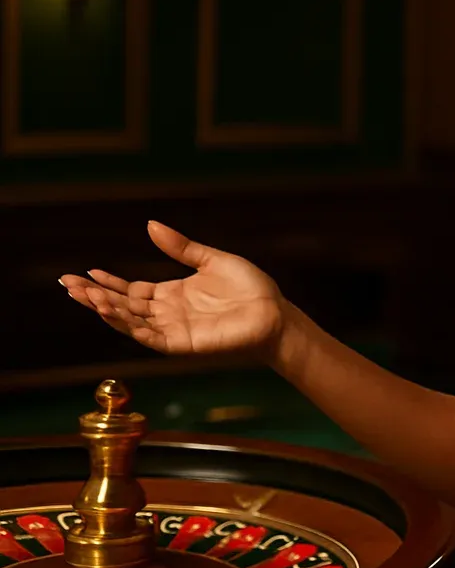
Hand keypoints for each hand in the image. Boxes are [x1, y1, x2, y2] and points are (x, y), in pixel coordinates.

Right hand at [60, 221, 288, 361]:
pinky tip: (113, 313)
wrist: (274, 313)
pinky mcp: (183, 343)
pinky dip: (130, 326)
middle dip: (95, 295)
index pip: (132, 290)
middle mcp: (168, 312)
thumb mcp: (211, 260)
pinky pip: (150, 337)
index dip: (108, 283)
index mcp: (173, 293)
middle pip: (123, 305)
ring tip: (85, 295)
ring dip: (107, 309)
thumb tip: (150, 224)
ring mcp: (173, 329)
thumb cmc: (249, 288)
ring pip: (130, 321)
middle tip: (68, 284)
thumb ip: (180, 247)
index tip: (85, 272)